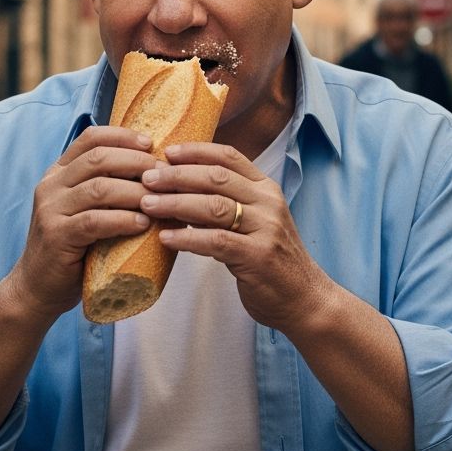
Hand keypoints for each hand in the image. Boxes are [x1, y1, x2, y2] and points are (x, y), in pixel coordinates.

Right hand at [8, 126, 156, 318]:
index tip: (152, 144)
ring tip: (159, 201)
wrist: (38, 287)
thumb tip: (158, 174)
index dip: (123, 136)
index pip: (91, 138)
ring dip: (135, 192)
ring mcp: (50, 210)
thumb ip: (108, 189)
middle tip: (163, 174)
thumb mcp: (87, 210)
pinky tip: (143, 224)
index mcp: (59, 172)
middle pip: (98, 158)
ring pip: (98, 188)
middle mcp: (51, 185)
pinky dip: (122, 219)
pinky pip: (94, 221)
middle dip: (135, 162)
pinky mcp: (56, 236)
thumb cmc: (73, 248)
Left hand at [138, 141, 334, 333]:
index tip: (166, 152)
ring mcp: (265, 229)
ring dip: (176, 203)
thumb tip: (178, 191)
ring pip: (214, 207)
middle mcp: (268, 203)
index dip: (195, 151)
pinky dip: (188, 239)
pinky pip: (216, 242)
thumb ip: (227, 204)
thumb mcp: (254, 223)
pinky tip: (166, 238)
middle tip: (146, 178)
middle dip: (177, 175)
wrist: (305, 299)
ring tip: (148, 204)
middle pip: (216, 178)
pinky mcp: (258, 257)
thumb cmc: (270, 260)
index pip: (229, 157)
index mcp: (266, 189)